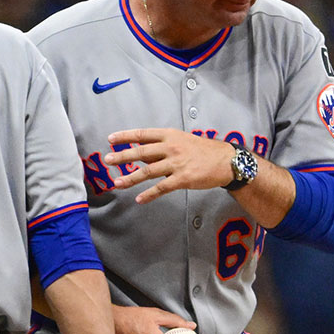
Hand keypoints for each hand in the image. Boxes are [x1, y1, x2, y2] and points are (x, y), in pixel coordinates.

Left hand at [105, 129, 233, 202]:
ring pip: (147, 172)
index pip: (142, 134)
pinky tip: (139, 199)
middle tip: (107, 160)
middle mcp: (171, 147)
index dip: (125, 136)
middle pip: (141, 152)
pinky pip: (161, 188)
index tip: (111, 139)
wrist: (225, 161)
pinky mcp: (182, 179)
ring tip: (117, 183)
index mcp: (169, 135)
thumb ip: (161, 147)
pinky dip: (149, 195)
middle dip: (122, 157)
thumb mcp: (181, 140)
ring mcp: (176, 164)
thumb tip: (141, 155)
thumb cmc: (203, 150)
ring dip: (130, 178)